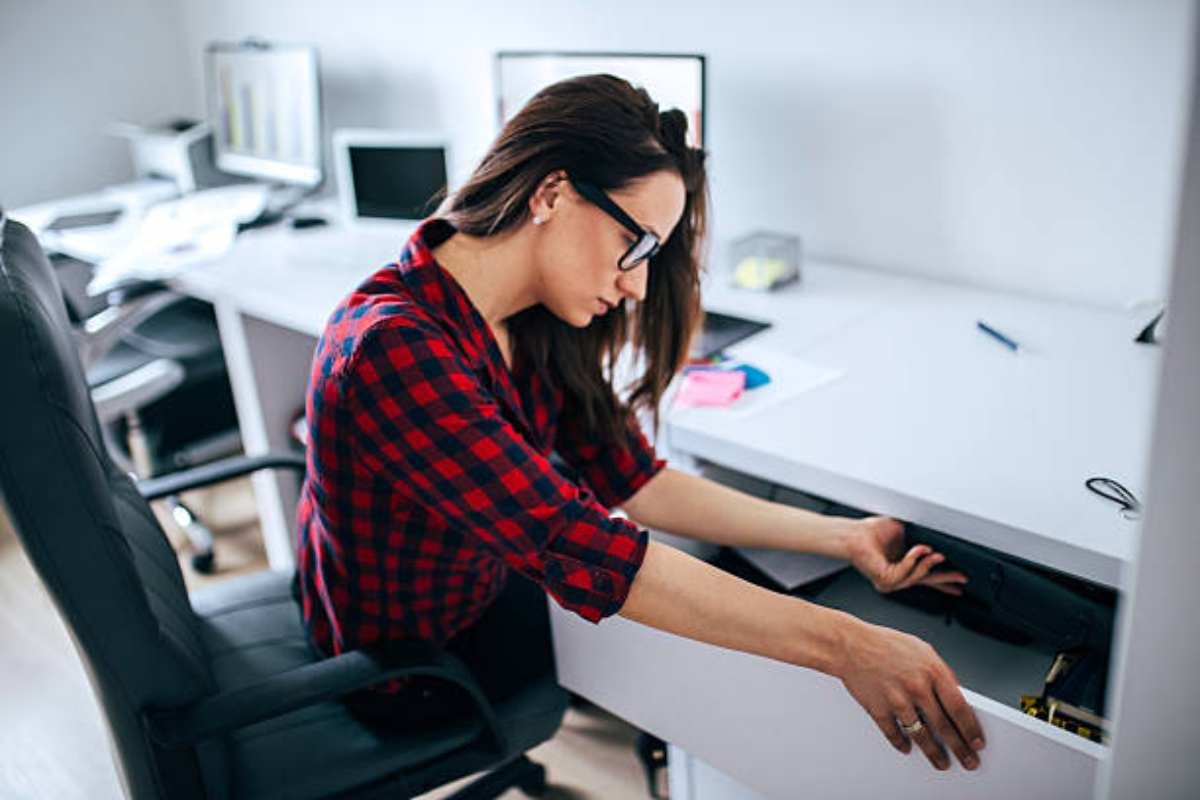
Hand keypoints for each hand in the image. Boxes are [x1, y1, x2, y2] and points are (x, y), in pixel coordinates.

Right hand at [836, 618, 985, 770]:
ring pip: (921, 735)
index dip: (971, 728)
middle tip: (968, 761)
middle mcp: (916, 687)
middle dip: (959, 748)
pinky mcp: (878, 709)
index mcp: (932, 671)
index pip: (959, 708)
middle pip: (944, 726)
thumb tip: (955, 695)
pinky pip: (894, 734)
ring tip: (942, 762)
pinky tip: (908, 748)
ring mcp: (897, 700)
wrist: (850, 644)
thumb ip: (940, 672)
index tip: (977, 742)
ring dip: (933, 753)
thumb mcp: (922, 650)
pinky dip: (901, 743)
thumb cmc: (885, 644)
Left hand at [844, 516, 967, 595]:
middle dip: (946, 579)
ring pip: (918, 577)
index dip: (944, 581)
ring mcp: (891, 581)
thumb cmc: (872, 531)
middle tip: (962, 577)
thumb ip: (920, 541)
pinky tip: (917, 549)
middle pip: (926, 581)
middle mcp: (897, 576)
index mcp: (902, 565)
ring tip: (935, 553)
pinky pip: (907, 571)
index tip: (959, 584)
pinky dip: (914, 558)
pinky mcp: (885, 580)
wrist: (854, 534)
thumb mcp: (905, 533)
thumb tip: (937, 543)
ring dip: (928, 563)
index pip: (926, 576)